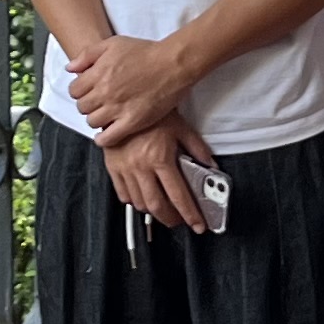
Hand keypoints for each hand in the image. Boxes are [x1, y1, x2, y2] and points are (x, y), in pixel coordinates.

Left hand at [69, 28, 202, 142]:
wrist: (172, 64)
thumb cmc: (145, 51)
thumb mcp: (113, 43)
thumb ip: (87, 55)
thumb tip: (70, 69)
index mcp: (98, 73)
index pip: (74, 91)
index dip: (79, 91)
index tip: (88, 91)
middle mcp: (105, 92)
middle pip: (82, 107)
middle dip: (87, 104)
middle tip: (98, 102)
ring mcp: (118, 108)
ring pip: (92, 122)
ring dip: (95, 119)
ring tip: (105, 114)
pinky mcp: (132, 122)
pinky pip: (108, 138)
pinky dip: (103, 139)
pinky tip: (106, 134)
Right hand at [103, 116, 217, 231]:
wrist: (125, 99)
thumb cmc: (153, 111)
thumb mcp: (181, 127)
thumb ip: (197, 148)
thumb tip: (211, 165)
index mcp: (160, 158)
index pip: (179, 196)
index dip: (190, 214)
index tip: (197, 224)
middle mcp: (141, 166)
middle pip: (157, 206)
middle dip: (170, 219)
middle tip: (179, 220)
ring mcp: (125, 168)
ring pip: (139, 203)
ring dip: (153, 211)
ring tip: (163, 208)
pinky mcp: (113, 166)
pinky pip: (122, 193)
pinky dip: (133, 201)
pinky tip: (142, 197)